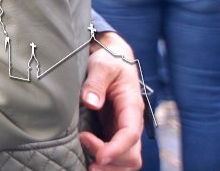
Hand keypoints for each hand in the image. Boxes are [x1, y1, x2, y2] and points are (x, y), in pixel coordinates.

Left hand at [80, 31, 143, 170]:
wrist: (112, 59)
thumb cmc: (109, 61)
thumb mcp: (102, 65)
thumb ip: (96, 82)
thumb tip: (90, 102)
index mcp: (131, 107)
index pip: (130, 135)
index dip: (117, 149)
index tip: (100, 156)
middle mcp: (130, 123)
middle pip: (132, 155)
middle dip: (112, 162)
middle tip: (87, 155)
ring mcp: (122, 130)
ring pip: (127, 161)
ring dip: (110, 168)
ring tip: (87, 165)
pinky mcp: (112, 132)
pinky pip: (115, 156)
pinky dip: (105, 163)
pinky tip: (87, 160)